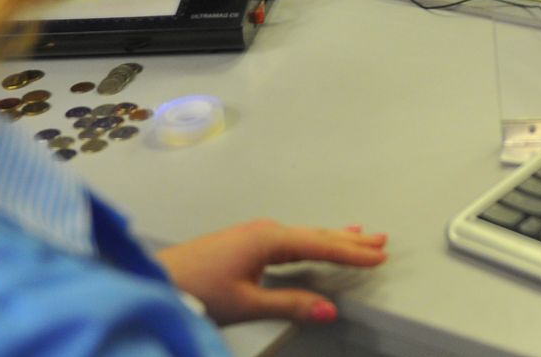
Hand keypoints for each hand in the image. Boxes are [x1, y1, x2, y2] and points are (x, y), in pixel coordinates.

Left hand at [153, 219, 387, 325]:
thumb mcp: (246, 303)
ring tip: (362, 235)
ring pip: (305, 235)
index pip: (320, 246)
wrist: (158, 279)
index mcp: (269, 239)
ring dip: (334, 237)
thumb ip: (289, 304)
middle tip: (382, 241)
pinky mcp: (247, 241)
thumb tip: (329, 309)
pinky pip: (292, 237)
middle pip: (316, 235)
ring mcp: (256, 233)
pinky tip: (316, 241)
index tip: (379, 257)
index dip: (351, 253)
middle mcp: (266, 230)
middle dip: (349, 240)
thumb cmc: (199, 291)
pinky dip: (314, 239)